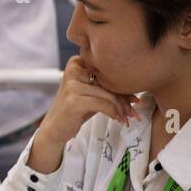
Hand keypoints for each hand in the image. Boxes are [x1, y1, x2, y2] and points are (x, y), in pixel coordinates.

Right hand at [31, 56, 140, 172]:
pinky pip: (103, 104)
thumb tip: (135, 94)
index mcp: (77, 62)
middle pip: (109, 82)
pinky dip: (114, 113)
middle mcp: (73, 69)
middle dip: (125, 99)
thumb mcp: (92, 95)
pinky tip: (118, 119)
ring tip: (127, 118)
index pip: (107, 72)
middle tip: (134, 112)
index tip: (134, 100)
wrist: (55, 128)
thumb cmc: (76, 110)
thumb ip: (108, 89)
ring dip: (122, 109)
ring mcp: (72, 84)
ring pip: (109, 95)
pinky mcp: (74, 99)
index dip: (123, 86)